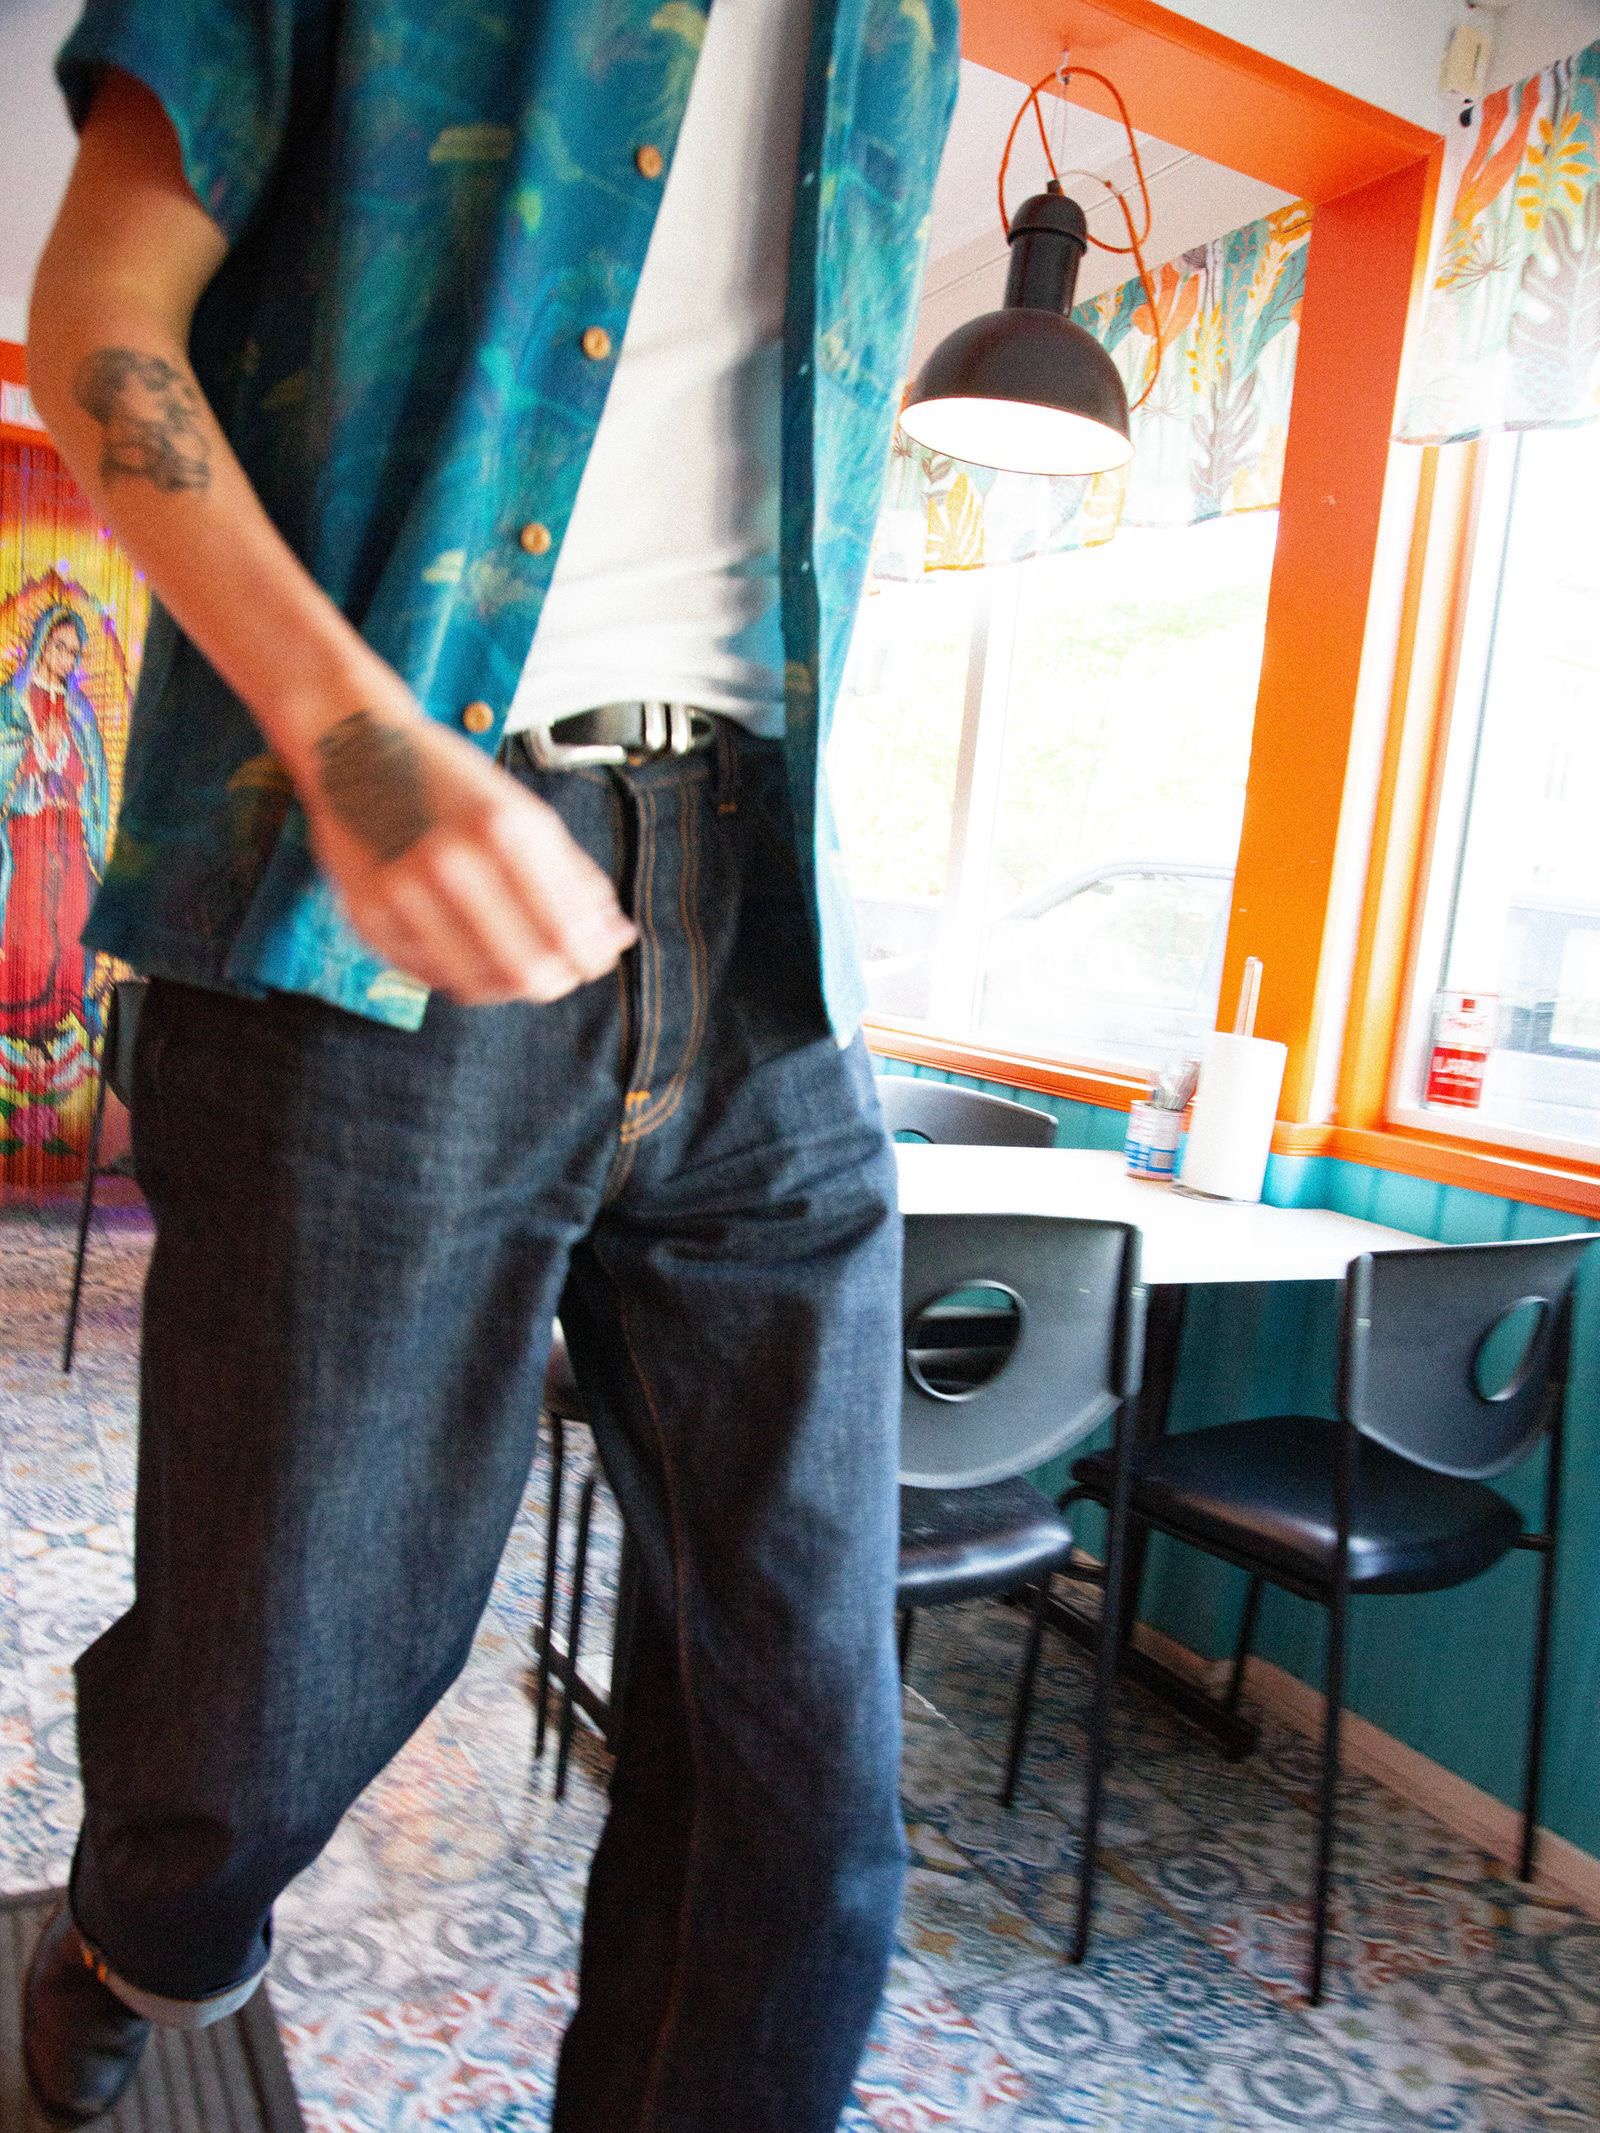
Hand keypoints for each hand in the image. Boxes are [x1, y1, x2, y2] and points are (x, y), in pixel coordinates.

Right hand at [298, 708, 636, 1004]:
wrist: (353, 747)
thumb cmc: (449, 779)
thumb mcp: (522, 811)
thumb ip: (573, 876)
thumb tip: (618, 938)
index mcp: (504, 831)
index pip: (568, 935)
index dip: (590, 960)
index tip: (592, 961)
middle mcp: (452, 864)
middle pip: (528, 971)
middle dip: (555, 980)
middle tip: (558, 973)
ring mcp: (405, 893)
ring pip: (477, 985)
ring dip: (506, 986)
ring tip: (513, 965)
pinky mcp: (367, 914)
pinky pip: (429, 975)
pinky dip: (457, 974)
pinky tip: (467, 952)